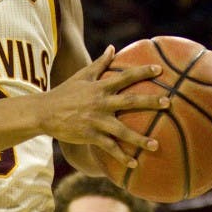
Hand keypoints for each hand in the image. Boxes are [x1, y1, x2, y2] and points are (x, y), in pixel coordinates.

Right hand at [41, 46, 168, 167]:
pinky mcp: (90, 136)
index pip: (124, 77)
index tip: (160, 70)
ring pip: (122, 131)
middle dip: (150, 102)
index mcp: (99, 87)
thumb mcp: (81, 76)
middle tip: (168, 103)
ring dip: (139, 139)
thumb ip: (100, 63)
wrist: (43, 112)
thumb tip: (113, 47)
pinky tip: (134, 164)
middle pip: (130, 102)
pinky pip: (109, 147)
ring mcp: (96, 121)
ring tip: (155, 145)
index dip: (142, 72)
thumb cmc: (64, 93)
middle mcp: (100, 103)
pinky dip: (121, 156)